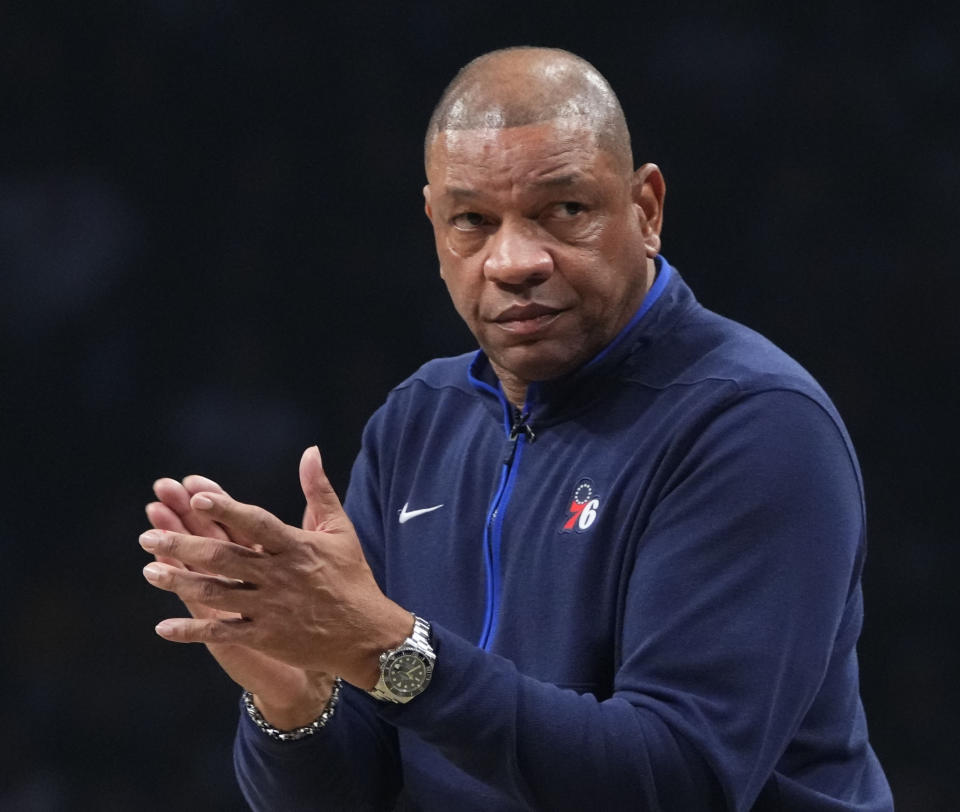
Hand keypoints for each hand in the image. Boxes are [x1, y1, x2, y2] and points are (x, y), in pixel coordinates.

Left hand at [145, 467, 333, 726]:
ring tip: (149, 571)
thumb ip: (318, 490)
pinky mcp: (265, 636)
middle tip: (148, 535)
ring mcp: (270, 608)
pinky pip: (223, 633)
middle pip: (225, 558)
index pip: (256, 524)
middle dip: (184, 545)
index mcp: (296, 546)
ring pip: (217, 593)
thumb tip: (310, 451)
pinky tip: (163, 627)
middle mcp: (279, 576)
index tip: (196, 496)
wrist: (367, 635)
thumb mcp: (340, 530)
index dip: (227, 510)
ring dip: (180, 582)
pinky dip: (193, 631)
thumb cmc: (352, 576)